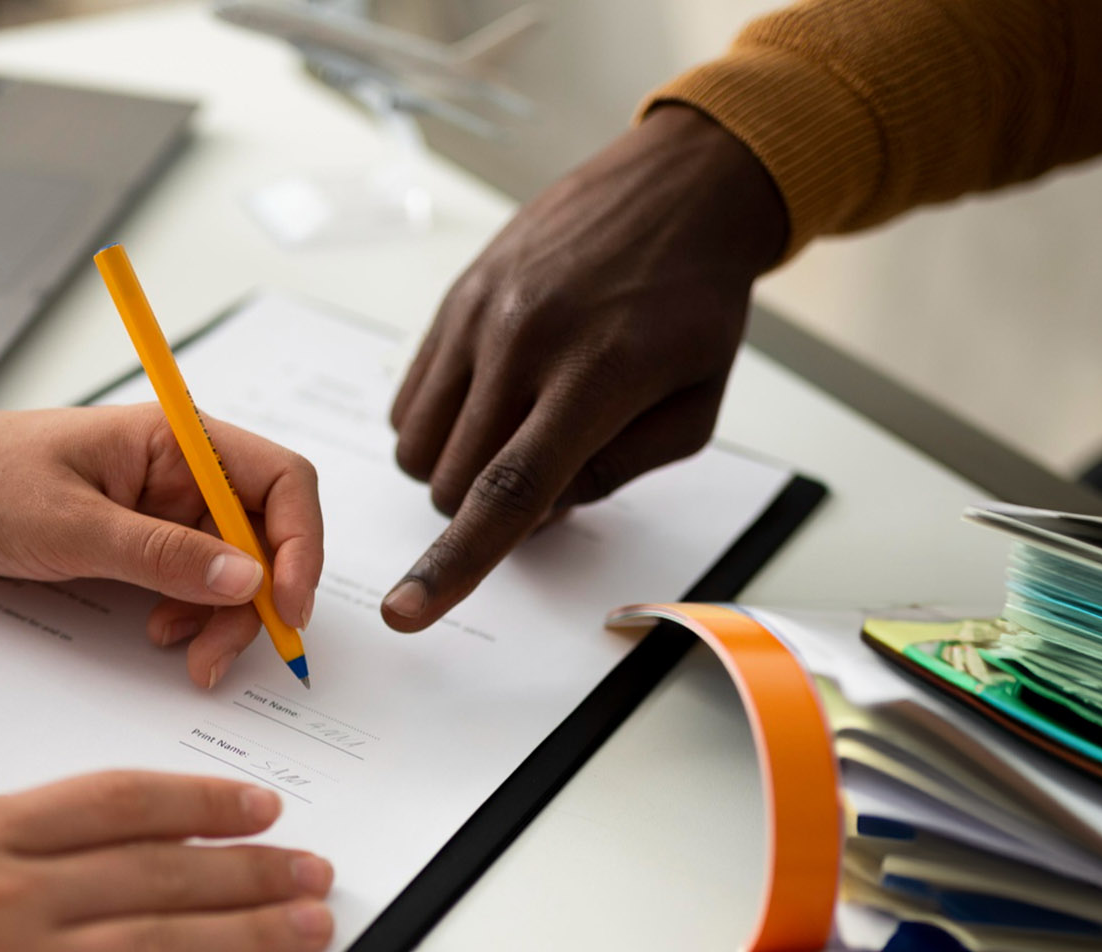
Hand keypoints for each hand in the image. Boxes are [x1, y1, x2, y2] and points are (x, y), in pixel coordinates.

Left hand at [0, 404, 321, 689]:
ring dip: (224, 619)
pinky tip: (161, 638)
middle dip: (258, 599)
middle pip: (265, 537)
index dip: (299, 544)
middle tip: (223, 654)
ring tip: (188, 657)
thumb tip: (247, 578)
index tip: (287, 604)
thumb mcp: (69, 524)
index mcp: (176, 439)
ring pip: (233, 573)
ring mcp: (161, 513)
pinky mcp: (138, 548)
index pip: (279, 481)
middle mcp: (181, 473)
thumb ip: (160, 554)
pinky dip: (192, 621)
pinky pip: (192, 589)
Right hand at [0, 772, 330, 951]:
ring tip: (310, 932)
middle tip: (316, 869)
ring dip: (248, 940)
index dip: (198, 804)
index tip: (254, 806)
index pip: (114, 803)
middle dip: (250, 871)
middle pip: (159, 873)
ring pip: (159, 949)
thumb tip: (17, 841)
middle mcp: (1, 893)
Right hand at [381, 104, 787, 630]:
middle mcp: (524, 341)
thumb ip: (616, 473)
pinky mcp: (454, 298)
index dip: (455, 563)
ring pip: (418, 448)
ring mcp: (479, 315)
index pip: (508, 490)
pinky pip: (409, 400)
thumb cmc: (695, 304)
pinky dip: (441, 425)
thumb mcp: (694, 410)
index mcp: (595, 376)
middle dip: (483, 510)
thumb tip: (535, 511)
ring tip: (515, 430)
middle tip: (545, 470)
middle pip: (453, 482)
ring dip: (455, 469)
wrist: (676, 190)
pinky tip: (493, 397)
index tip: (406, 612)